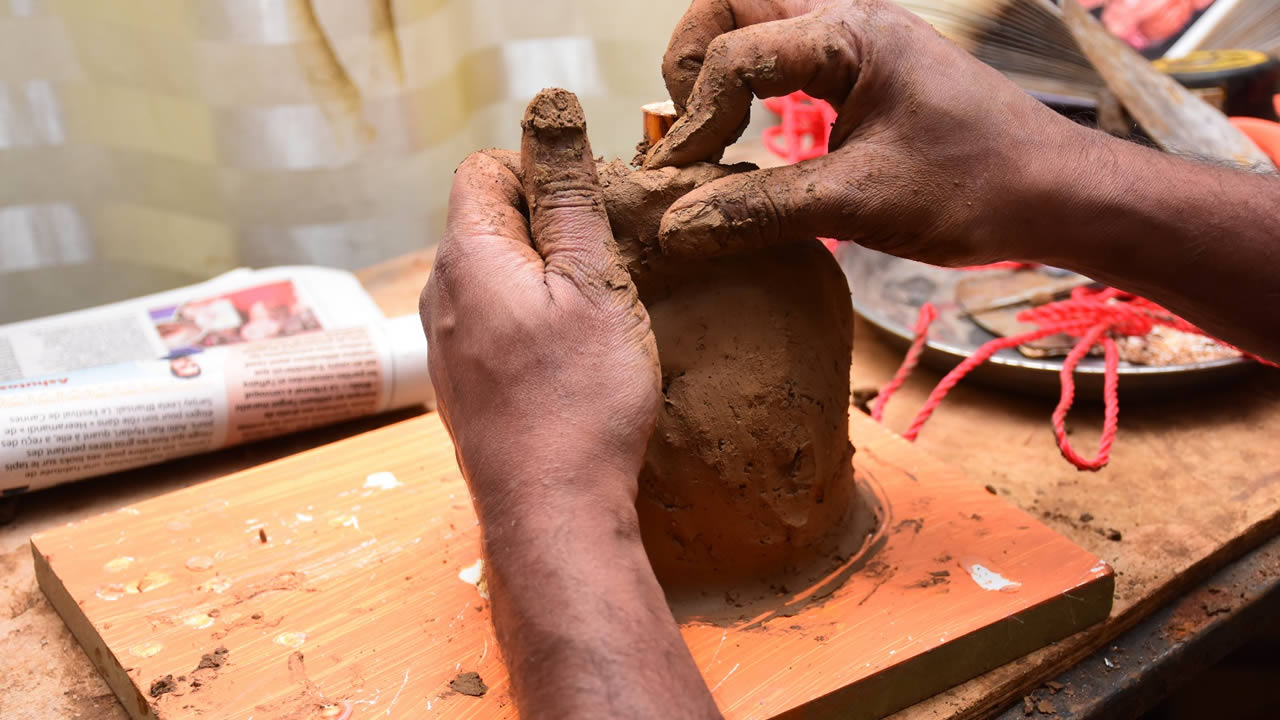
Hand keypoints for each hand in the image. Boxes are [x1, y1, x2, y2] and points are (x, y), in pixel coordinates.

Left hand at [420, 89, 660, 524]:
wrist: (550, 514)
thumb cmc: (579, 401)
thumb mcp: (593, 282)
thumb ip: (568, 194)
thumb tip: (548, 113)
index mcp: (466, 256)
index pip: (484, 169)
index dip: (541, 174)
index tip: (591, 214)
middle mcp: (440, 296)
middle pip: (488, 221)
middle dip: (547, 228)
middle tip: (604, 268)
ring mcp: (445, 346)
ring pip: (493, 276)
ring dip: (542, 279)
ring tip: (591, 320)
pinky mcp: (461, 385)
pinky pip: (493, 324)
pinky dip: (530, 323)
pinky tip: (567, 362)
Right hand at [647, 0, 1096, 266]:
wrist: (1058, 192)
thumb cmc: (976, 189)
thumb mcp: (858, 204)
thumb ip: (759, 210)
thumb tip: (677, 226)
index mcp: (848, 34)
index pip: (733, 52)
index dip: (695, 117)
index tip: (683, 179)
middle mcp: (850, 18)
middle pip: (732, 3)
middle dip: (690, 59)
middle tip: (686, 129)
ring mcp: (861, 39)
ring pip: (758, 21)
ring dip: (720, 69)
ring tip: (710, 135)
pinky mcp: (869, 69)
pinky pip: (788, 53)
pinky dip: (753, 86)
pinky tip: (753, 140)